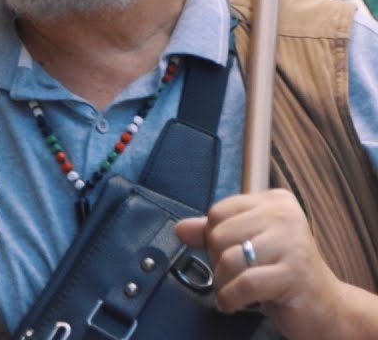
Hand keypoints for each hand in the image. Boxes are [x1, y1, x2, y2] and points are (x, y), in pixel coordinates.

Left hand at [176, 189, 350, 338]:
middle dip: (218, 262)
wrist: (325, 307)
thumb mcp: (247, 245)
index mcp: (275, 201)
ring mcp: (294, 242)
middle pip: (220, 235)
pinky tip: (234, 303)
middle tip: (234, 276)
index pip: (217, 212)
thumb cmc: (282, 273)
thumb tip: (181, 228)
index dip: (213, 239)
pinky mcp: (296, 272)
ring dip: (223, 283)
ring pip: (230, 259)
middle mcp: (286, 215)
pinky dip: (231, 298)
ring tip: (235, 291)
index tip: (231, 254)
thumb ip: (214, 233)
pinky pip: (245, 283)